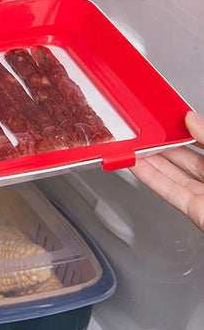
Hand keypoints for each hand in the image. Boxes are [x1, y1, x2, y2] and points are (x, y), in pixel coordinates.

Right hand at [130, 111, 203, 231]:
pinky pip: (169, 190)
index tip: (168, 120)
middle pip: (186, 158)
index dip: (186, 130)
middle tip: (144, 133)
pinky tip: (135, 164)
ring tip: (132, 146)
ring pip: (173, 174)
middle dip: (163, 144)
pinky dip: (149, 177)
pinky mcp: (194, 210)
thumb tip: (192, 119)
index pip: (203, 141)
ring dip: (150, 159)